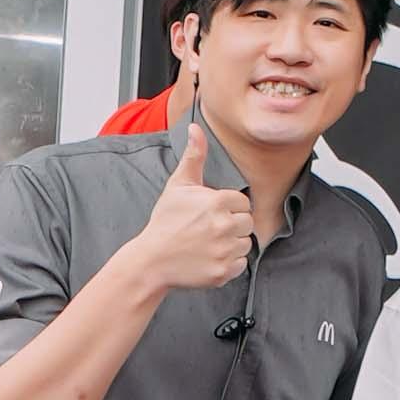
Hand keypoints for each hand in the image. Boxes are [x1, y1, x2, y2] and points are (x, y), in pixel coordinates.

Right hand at [136, 120, 256, 301]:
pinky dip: (228, 263)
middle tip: (207, 230)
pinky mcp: (223, 272)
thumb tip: (195, 127)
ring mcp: (224, 250)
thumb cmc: (165, 220)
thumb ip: (194, 156)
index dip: (228, 207)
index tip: (209, 213)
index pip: (243, 203)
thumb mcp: (178, 185)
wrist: (151, 260)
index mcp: (217, 202)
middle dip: (231, 225)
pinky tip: (209, 258)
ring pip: (245, 244)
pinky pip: (240, 265)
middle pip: (248, 223)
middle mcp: (224, 226)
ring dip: (231, 244)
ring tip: (207, 243)